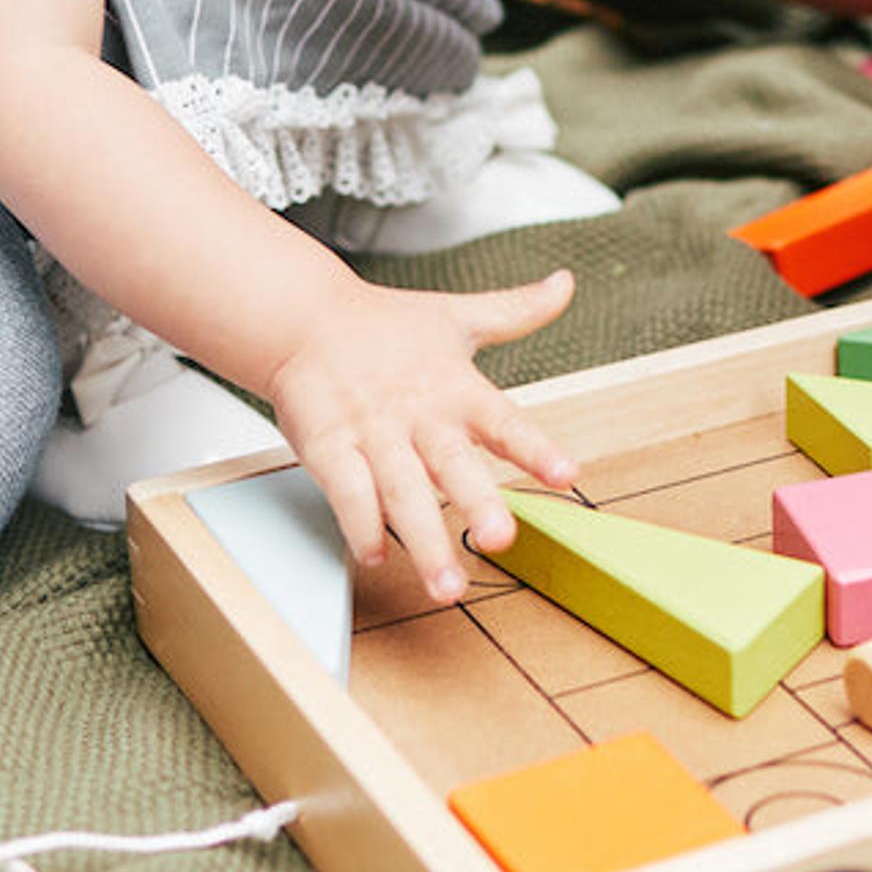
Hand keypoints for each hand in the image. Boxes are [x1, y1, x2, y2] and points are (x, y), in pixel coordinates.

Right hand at [260, 270, 580, 601]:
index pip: (505, 420)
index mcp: (456, 387)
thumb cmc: (385, 325)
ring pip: (401, 493)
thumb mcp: (456, 315)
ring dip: (423, 541)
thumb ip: (516, 310)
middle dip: (476, 503)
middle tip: (499, 541)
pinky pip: (346, 492)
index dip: (536, 448)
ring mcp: (371, 434)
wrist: (303, 318)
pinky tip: (376, 555)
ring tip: (446, 587)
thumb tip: (565, 284)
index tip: (568, 475)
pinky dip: (360, 526)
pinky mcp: (327, 447)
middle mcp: (418, 414)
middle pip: (452, 464)